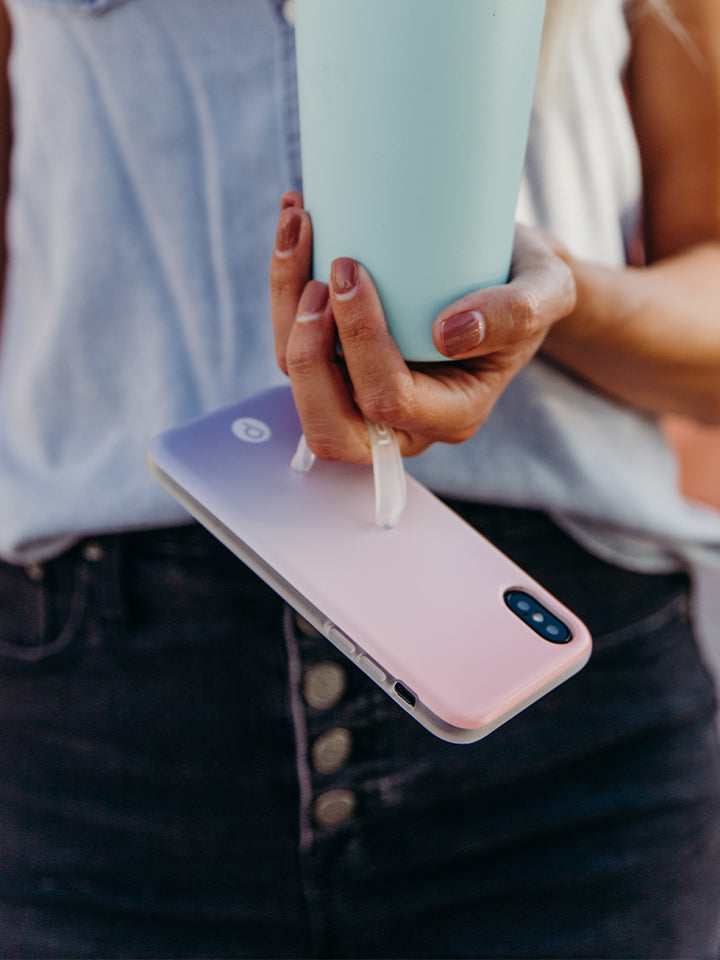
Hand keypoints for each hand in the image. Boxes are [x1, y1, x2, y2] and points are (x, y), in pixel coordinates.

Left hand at [269, 192, 576, 462]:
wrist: (508, 273)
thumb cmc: (528, 285)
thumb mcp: (547, 290)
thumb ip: (518, 312)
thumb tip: (449, 332)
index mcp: (451, 415)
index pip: (389, 402)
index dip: (360, 344)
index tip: (352, 270)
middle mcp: (401, 419)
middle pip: (327, 424)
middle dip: (305, 351)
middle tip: (318, 276)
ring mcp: (364, 393)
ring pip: (299, 379)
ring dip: (285, 306)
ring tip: (299, 228)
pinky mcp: (340, 363)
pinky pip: (296, 344)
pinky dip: (284, 286)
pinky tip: (296, 226)